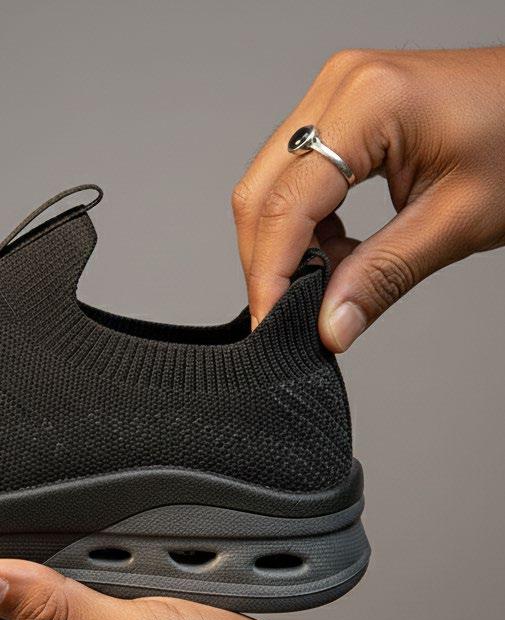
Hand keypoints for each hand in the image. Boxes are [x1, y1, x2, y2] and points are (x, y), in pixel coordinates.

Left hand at [0, 561, 382, 619]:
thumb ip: (62, 611)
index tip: (8, 536)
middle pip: (18, 599)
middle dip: (22, 558)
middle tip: (48, 525)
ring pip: (64, 583)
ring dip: (64, 553)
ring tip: (81, 529)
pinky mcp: (152, 619)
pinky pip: (112, 579)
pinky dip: (111, 554)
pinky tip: (124, 540)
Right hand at [233, 47, 504, 349]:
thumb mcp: (456, 221)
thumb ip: (383, 276)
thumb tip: (329, 325)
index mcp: (368, 102)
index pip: (288, 202)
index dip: (271, 273)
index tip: (271, 323)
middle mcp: (340, 87)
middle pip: (263, 190)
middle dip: (269, 262)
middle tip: (289, 315)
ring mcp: (338, 94)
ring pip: (273, 184)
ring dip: (288, 245)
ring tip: (329, 281)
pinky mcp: (344, 111)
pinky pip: (298, 176)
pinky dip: (307, 225)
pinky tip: (338, 251)